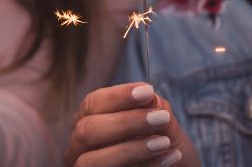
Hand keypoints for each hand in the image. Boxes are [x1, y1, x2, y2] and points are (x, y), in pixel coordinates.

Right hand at [66, 82, 198, 166]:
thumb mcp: (163, 124)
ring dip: (130, 149)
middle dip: (125, 122)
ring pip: (90, 161)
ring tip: (164, 143)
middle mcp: (79, 146)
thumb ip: (154, 110)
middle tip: (161, 118)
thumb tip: (149, 97)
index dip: (119, 96)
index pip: (92, 103)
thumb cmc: (164, 144)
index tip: (148, 92)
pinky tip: (171, 158)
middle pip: (86, 130)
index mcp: (89, 120)